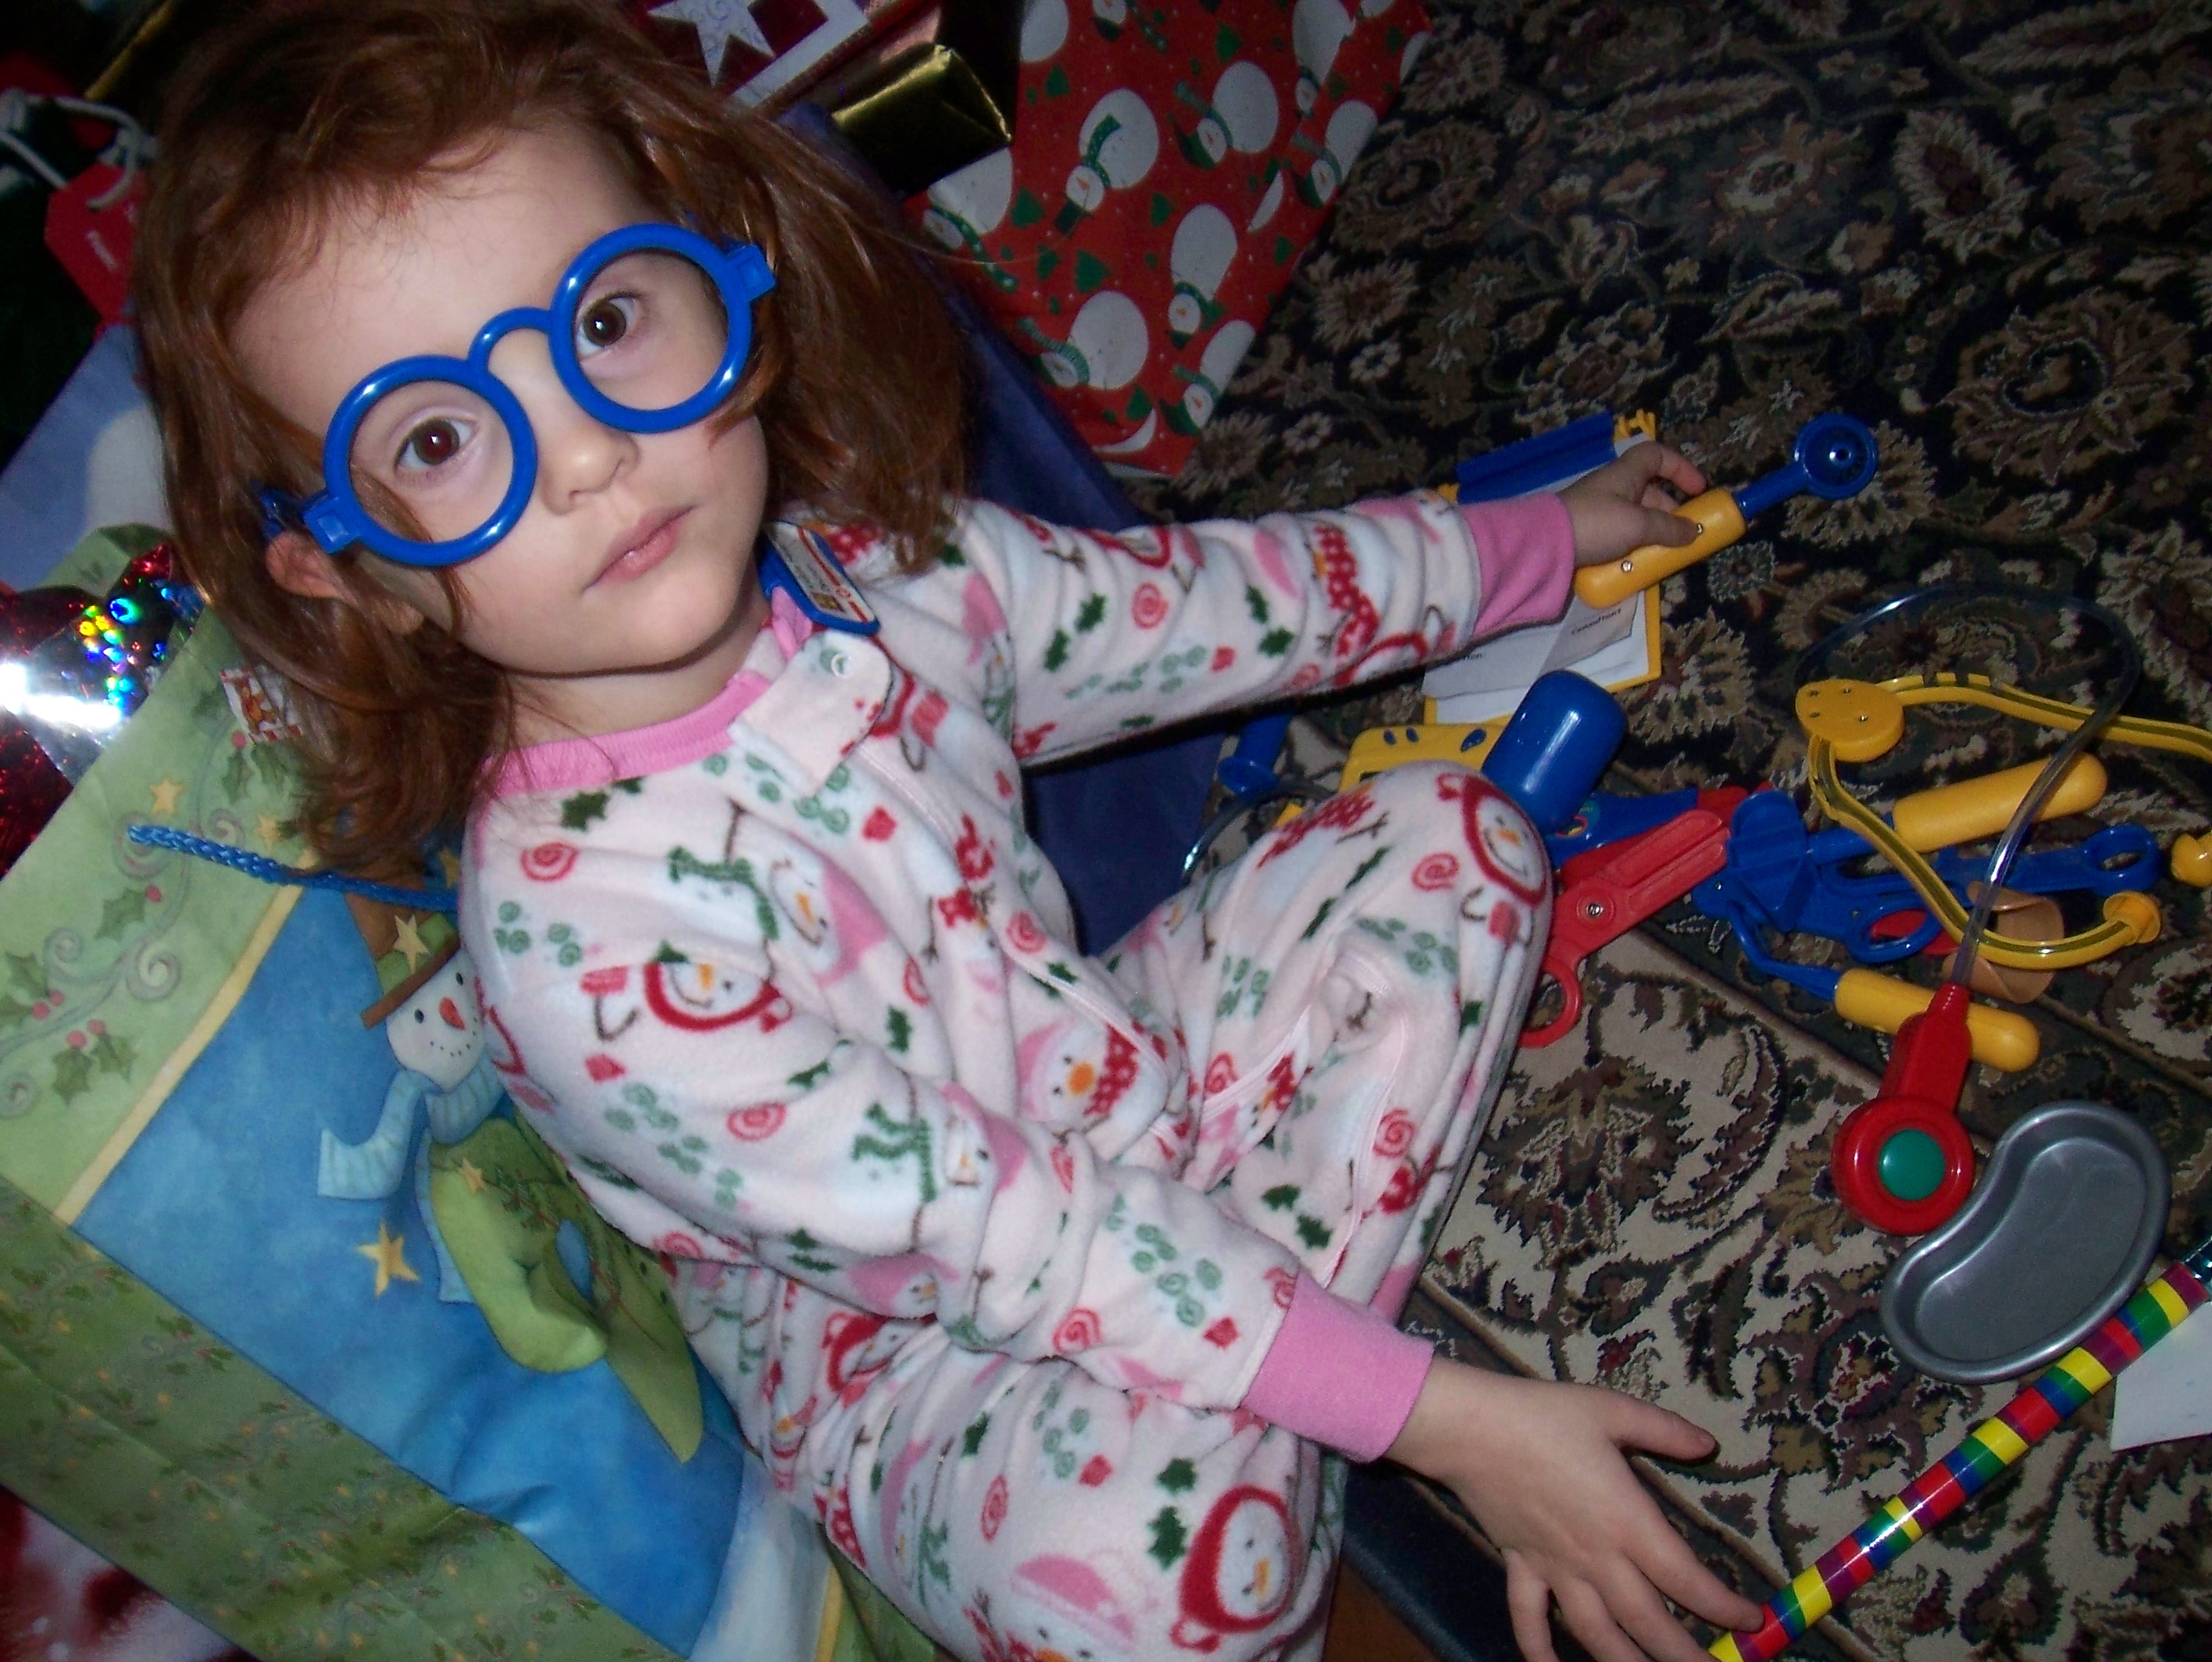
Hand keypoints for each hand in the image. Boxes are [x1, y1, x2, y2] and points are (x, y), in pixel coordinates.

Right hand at [1386, 1358, 1766, 1661]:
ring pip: (1597, 1634)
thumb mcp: (1611, 1410)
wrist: (1472, 1428)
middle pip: (1648, 1623)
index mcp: (1627, 1521)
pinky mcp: (1520, 1566)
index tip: (1751, 1622)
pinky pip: (1529, 1619)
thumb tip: (1707, 1445)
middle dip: (1686, 1657)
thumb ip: (1662, 1430)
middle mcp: (1596, 1558)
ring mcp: (1555, 1569)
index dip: (1722, 1606)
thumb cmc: (1544, 1416)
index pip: (1685, 1578)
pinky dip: (1539, 1651)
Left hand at [1559, 445, 1708, 568]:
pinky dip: (1633, 548)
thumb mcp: (1637, 525)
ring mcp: (1599, 512)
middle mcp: (1613, 488)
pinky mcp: (1589, 534)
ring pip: (1637, 518)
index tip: (1699, 490)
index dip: (1680, 468)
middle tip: (1686, 537)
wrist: (1543, 546)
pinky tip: (1639, 565)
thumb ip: (1668, 528)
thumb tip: (1693, 531)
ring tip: (1665, 556)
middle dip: (1671, 514)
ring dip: (1654, 535)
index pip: (1656, 456)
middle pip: (1651, 494)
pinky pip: (1620, 536)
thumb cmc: (1595, 524)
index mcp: (1625, 474)